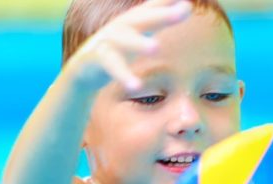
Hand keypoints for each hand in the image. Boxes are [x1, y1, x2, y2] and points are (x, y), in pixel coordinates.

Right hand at [66, 0, 192, 90]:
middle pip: (142, 17)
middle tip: (185, 10)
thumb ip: (160, 15)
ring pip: (124, 40)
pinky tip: (136, 86)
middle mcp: (121, 25)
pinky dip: (123, 75)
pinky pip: (111, 66)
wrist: (84, 67)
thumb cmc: (118, 46)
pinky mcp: (96, 58)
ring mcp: (107, 40)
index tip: (188, 3)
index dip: (168, 2)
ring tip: (155, 48)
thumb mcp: (138, 28)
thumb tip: (186, 5)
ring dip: (138, 43)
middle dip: (162, 14)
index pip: (154, 6)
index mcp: (134, 18)